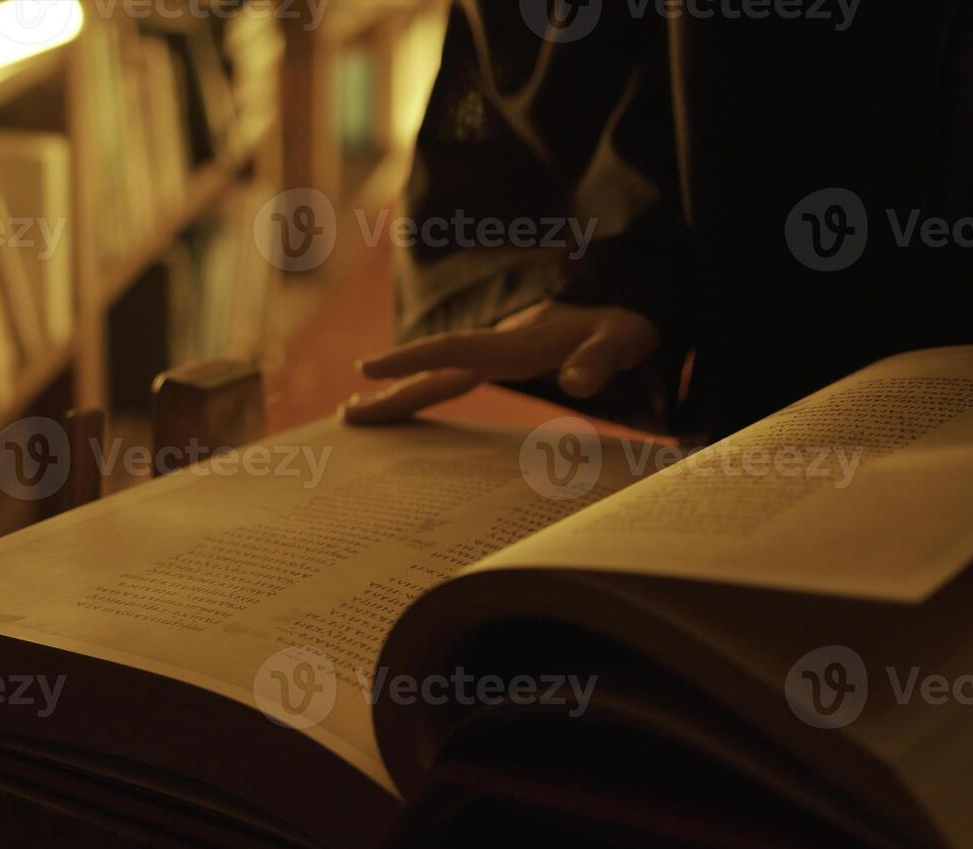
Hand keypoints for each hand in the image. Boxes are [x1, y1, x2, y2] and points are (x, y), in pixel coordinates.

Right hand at [342, 301, 659, 424]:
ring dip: (399, 396)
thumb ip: (601, 359)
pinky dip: (423, 394)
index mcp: (514, 343)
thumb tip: (578, 382)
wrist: (625, 311)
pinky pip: (453, 383)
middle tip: (346, 413)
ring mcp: (495, 356)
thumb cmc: (624, 328)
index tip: (368, 370)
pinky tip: (404, 405)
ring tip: (356, 413)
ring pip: (437, 378)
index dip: (410, 359)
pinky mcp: (502, 365)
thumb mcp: (622, 340)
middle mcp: (496, 347)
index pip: (452, 350)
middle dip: (390, 390)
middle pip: (433, 370)